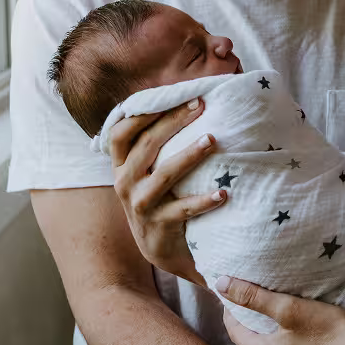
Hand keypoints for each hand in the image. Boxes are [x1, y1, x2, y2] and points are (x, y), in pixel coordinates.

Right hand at [110, 100, 225, 281]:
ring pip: (165, 174)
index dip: (144, 112)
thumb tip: (185, 103)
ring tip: (212, 140)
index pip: (122, 132)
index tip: (175, 96)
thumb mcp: (146, 172)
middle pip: (147, 144)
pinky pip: (183, 209)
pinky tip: (223, 193)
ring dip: (189, 155)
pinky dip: (204, 200)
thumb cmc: (158, 198)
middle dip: (173, 122)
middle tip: (200, 106)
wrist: (159, 248)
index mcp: (121, 165)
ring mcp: (141, 205)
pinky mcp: (159, 225)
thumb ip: (153, 145)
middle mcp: (125, 182)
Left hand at [219, 275, 344, 344]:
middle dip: (243, 328)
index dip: (230, 310)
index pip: (233, 330)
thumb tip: (221, 284)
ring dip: (259, 343)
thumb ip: (253, 296)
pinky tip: (288, 344)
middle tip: (247, 308)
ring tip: (267, 325)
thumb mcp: (289, 307)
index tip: (232, 294)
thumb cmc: (329, 332)